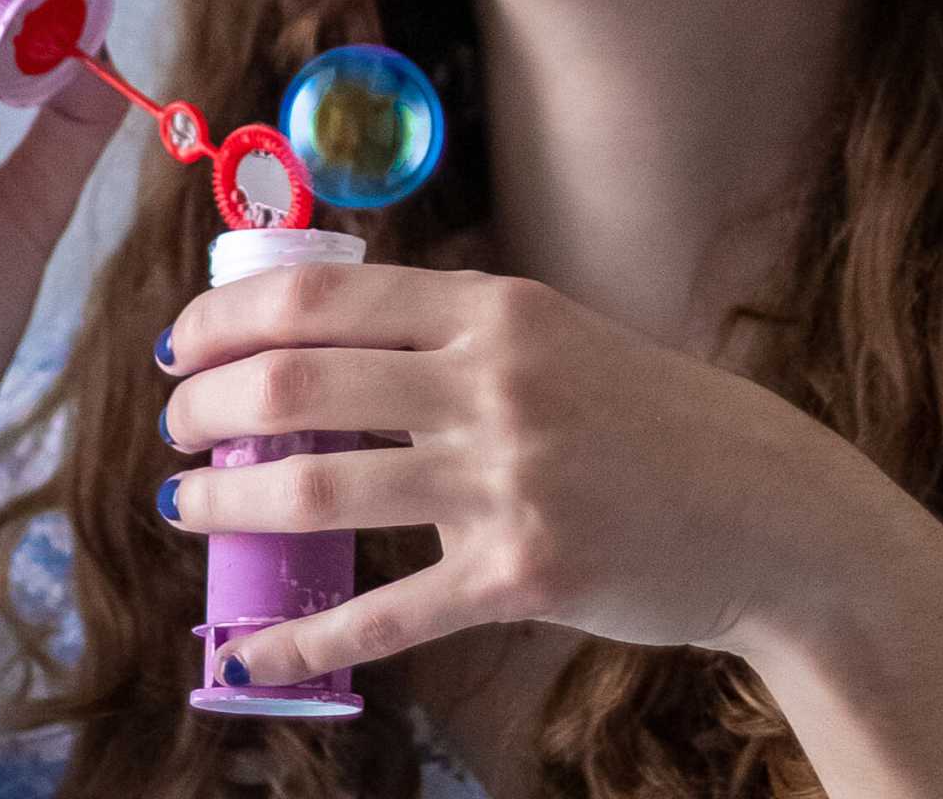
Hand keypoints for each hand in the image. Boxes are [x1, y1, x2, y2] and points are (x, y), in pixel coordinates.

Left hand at [154, 262, 871, 685]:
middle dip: (211, 407)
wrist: (767, 509)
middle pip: (302, 382)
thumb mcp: (557, 337)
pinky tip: (251, 646)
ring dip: (231, 502)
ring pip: (324, 489)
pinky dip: (304, 634)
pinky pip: (386, 610)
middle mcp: (495, 379)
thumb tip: (331, 341)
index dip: (231, 320)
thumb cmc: (654, 419)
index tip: (181, 348)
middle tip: (174, 428)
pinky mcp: (524, 574)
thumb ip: (457, 335)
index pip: (325, 295)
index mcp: (497, 306)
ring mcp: (508, 478)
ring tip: (185, 506)